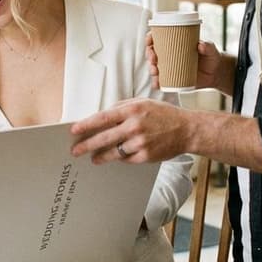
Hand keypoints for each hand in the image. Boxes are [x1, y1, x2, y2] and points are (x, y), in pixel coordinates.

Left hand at [70, 98, 192, 163]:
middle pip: (104, 137)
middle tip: (75, 150)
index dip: (86, 125)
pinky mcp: (146, 156)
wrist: (186, 129)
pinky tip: (117, 157)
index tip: (74, 130)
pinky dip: (121, 158)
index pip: (103, 118)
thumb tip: (101, 116)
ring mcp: (141, 142)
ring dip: (101, 156)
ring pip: (114, 152)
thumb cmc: (163, 114)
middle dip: (87, 145)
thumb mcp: (143, 103)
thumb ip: (122, 107)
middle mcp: (135, 126)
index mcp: (132, 110)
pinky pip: (126, 159)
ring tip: (94, 158)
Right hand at [146, 34, 221, 90]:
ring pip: (154, 67)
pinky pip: (161, 81)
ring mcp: (170, 67)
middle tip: (154, 58)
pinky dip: (156, 83)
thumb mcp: (211, 49)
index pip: (158, 38)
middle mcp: (169, 55)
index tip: (149, 41)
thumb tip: (201, 45)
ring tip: (155, 71)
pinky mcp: (172, 79)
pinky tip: (157, 84)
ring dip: (151, 69)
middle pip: (153, 53)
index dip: (150, 38)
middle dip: (149, 55)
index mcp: (175, 43)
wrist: (215, 73)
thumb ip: (207, 46)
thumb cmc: (211, 57)